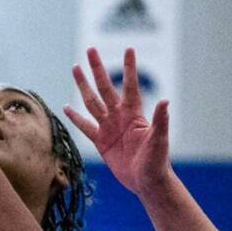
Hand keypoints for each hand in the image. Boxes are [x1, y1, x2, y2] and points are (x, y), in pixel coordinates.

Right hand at [65, 48, 169, 198]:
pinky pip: (85, 127)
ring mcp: (109, 128)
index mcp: (134, 114)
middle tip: (90, 49)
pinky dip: (75, 118)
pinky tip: (66, 107)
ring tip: (76, 68)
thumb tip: (165, 101)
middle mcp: (120, 116)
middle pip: (105, 88)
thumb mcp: (159, 140)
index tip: (129, 48)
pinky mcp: (101, 142)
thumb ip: (160, 120)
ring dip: (83, 86)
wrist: (147, 182)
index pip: (130, 86)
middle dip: (97, 69)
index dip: (129, 68)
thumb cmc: (157, 161)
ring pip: (92, 102)